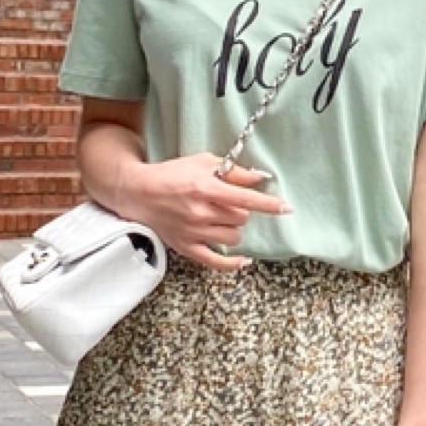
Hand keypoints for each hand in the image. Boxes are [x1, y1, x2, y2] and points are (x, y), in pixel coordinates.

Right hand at [122, 154, 291, 270]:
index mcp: (206, 188)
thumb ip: (233, 171)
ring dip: (233, 229)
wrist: (139, 193)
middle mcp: (201, 212)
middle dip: (240, 211)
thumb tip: (260, 177)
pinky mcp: (186, 247)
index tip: (287, 208)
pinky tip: (243, 260)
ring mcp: (193, 232)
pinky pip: (215, 262)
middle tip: (227, 204)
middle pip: (241, 218)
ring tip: (220, 220)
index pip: (246, 198)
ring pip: (233, 238)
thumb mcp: (202, 162)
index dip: (269, 204)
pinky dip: (232, 263)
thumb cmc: (172, 174)